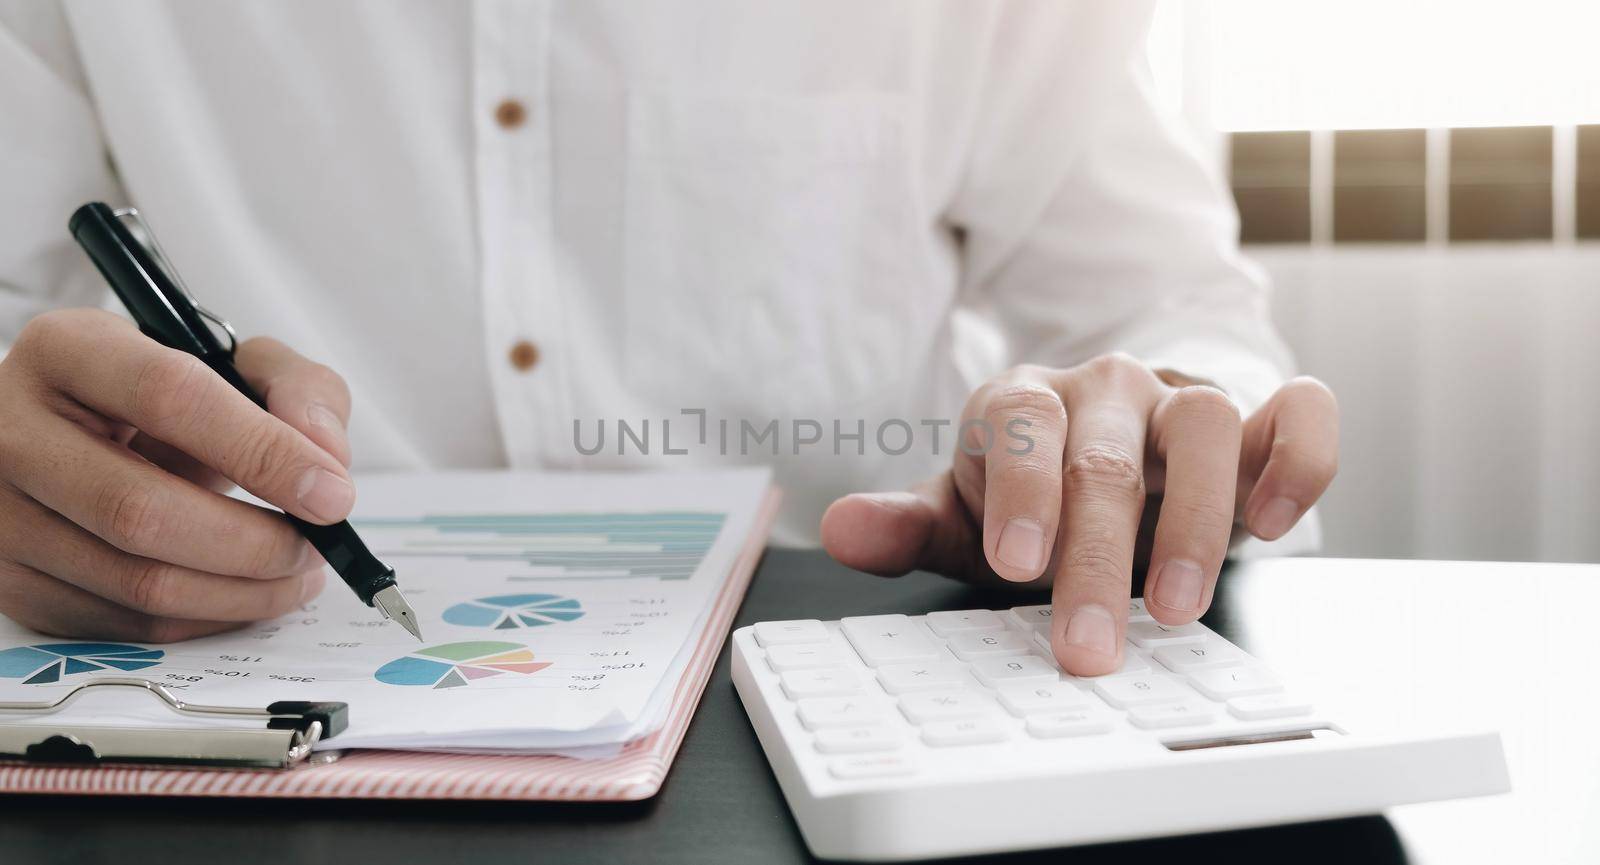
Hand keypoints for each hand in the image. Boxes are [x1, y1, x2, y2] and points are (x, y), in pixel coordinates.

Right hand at [0, 309, 355, 641]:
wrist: (82, 433)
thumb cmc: (165, 399)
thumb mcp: (235, 364)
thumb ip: (299, 392)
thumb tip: (326, 460)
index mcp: (68, 351)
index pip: (171, 398)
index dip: (263, 453)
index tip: (332, 493)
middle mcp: (11, 430)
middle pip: (142, 511)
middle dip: (255, 543)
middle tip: (314, 545)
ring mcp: (0, 514)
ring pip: (136, 581)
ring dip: (242, 592)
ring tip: (296, 572)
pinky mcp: (8, 581)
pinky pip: (122, 623)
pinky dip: (205, 618)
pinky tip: (245, 593)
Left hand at [821, 353, 1337, 675]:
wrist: (1101, 454)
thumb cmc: (1028, 496)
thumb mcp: (961, 516)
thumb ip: (905, 526)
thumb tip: (841, 531)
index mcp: (1023, 403)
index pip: (1020, 424)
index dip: (1023, 491)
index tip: (1018, 566)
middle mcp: (1104, 390)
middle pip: (1106, 453)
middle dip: (1098, 554)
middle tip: (1087, 643)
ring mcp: (1181, 398)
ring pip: (1205, 422)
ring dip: (1197, 518)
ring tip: (1175, 608)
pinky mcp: (1254, 419)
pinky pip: (1296, 415)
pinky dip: (1297, 458)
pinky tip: (1272, 524)